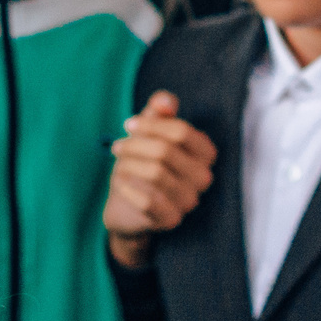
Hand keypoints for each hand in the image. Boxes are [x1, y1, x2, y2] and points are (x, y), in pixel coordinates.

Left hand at [104, 91, 215, 266]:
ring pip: (156, 173)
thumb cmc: (141, 165)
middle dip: (135, 144)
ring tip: (118, 162)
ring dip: (129, 163)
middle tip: (117, 146)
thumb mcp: (149, 133)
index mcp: (204, 153)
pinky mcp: (170, 219)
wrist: (128, 208)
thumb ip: (159, 112)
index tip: (128, 125)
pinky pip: (147, 199)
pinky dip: (127, 186)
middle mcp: (202, 178)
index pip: (182, 132)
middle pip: (166, 151)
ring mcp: (188, 201)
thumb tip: (165, 100)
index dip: (151, 125)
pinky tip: (120, 182)